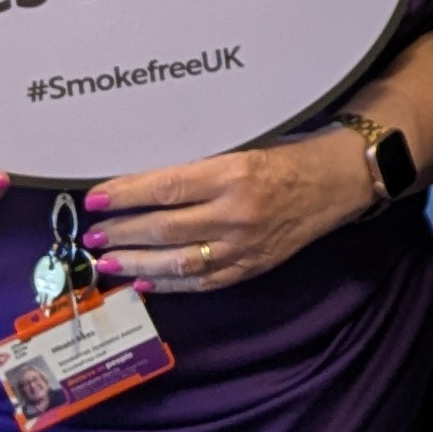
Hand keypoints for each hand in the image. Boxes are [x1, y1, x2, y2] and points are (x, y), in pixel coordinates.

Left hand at [85, 132, 371, 291]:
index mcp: (234, 174)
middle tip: (93, 233)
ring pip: (177, 262)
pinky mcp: (252, 267)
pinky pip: (202, 281)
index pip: (165, 188)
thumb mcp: (244, 147)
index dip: (125, 195)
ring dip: (135, 262)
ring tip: (106, 260)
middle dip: (121, 232)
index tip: (95, 199)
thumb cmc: (289, 155)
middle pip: (164, 228)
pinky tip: (144, 280)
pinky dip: (169, 284)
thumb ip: (200, 165)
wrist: (339, 180)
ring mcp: (245, 246)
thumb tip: (144, 181)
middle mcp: (237, 214)